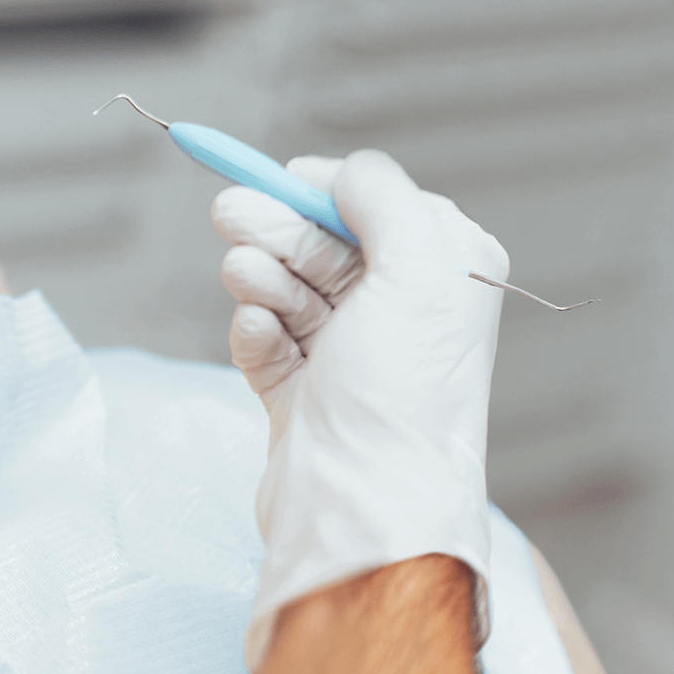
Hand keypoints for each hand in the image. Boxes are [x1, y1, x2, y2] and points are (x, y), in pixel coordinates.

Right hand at [210, 149, 507, 665]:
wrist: (362, 502)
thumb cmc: (403, 393)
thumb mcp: (419, 267)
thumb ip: (383, 196)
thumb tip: (344, 171)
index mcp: (445, 275)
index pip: (375, 206)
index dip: (324, 189)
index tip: (281, 179)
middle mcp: (402, 313)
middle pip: (320, 243)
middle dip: (276, 227)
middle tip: (227, 214)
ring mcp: (349, 356)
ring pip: (285, 288)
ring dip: (261, 279)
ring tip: (249, 283)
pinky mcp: (302, 394)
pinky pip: (265, 342)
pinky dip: (255, 334)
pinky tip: (259, 336)